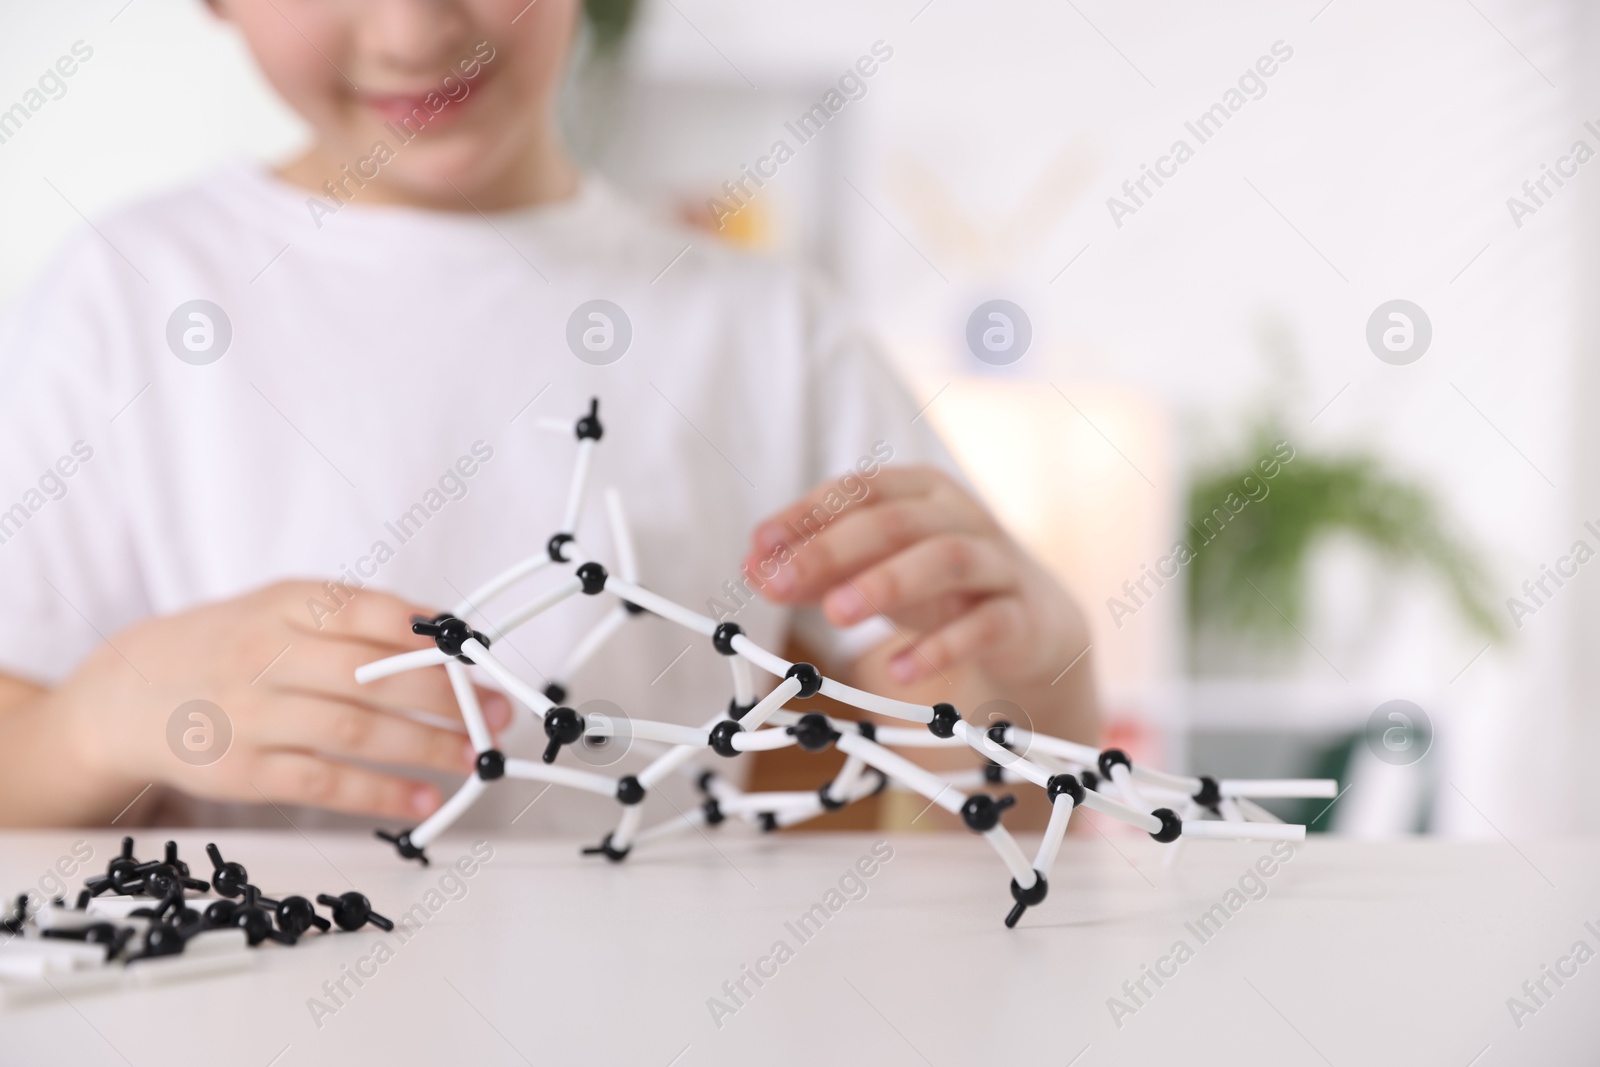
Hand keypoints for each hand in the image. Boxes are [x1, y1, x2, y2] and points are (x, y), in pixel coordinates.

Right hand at [45, 581, 508, 821]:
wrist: (127, 693)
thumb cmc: (230, 646)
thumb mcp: (282, 610)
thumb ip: (356, 618)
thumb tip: (447, 634)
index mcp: (286, 605)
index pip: (368, 612)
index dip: (431, 634)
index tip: (479, 653)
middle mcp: (268, 656)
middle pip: (372, 675)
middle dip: (446, 696)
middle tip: (497, 713)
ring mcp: (253, 716)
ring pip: (355, 731)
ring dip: (427, 747)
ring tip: (477, 759)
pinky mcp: (243, 771)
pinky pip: (323, 784)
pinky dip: (380, 794)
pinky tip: (423, 800)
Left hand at [743, 467, 1088, 688]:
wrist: (1032, 625)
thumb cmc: (939, 588)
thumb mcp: (874, 572)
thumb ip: (817, 569)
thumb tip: (753, 568)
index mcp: (921, 491)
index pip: (858, 489)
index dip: (806, 514)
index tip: (759, 546)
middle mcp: (962, 516)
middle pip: (896, 520)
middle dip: (832, 549)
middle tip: (779, 582)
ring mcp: (997, 564)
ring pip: (947, 558)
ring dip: (887, 582)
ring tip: (836, 613)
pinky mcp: (1023, 615)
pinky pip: (986, 624)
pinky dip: (943, 646)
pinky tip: (901, 670)